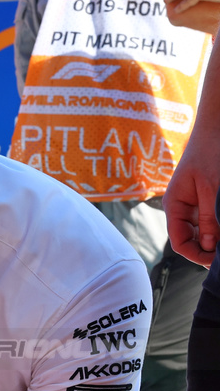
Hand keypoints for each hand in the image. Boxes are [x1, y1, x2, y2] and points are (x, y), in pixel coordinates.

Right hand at [165, 132, 219, 265]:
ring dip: (215, 238)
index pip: (179, 242)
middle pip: (190, 240)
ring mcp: (193, 206)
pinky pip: (210, 221)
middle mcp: (181, 210)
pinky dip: (219, 227)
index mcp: (174, 207)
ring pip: (203, 232)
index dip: (195, 255)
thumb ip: (209, 218)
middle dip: (207, 249)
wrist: (215, 129)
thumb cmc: (209, 154)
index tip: (214, 260)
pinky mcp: (205, 201)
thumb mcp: (210, 188)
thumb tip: (209, 245)